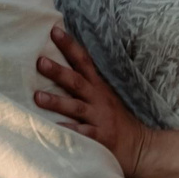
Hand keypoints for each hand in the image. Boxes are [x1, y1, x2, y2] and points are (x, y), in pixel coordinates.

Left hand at [35, 24, 152, 177]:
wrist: (141, 146)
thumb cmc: (116, 120)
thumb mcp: (105, 96)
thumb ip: (86, 82)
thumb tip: (60, 65)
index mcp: (98, 87)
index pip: (83, 61)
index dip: (70, 46)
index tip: (54, 31)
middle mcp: (98, 100)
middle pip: (76, 82)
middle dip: (58, 71)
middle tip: (40, 61)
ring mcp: (99, 119)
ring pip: (76, 107)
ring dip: (56, 102)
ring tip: (37, 96)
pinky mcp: (100, 138)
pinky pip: (83, 133)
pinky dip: (70, 130)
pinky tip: (54, 128)